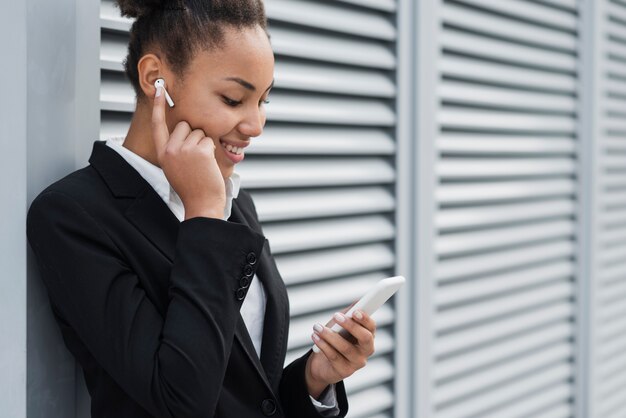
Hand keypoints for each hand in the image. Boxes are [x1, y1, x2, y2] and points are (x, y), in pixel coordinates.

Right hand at [152, 82, 225, 219]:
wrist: (201, 203)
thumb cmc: (192, 186)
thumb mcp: (175, 166)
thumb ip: (175, 148)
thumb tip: (185, 128)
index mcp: (162, 153)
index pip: (157, 124)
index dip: (157, 105)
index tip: (159, 88)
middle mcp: (170, 149)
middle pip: (184, 124)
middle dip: (193, 135)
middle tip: (195, 157)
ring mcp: (184, 149)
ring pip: (199, 132)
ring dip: (204, 144)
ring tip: (201, 164)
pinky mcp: (199, 150)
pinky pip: (209, 139)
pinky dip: (212, 150)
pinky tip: (207, 165)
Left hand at [305, 304, 376, 398]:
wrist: (322, 363)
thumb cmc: (335, 339)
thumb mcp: (341, 325)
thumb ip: (349, 313)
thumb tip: (359, 301)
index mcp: (368, 336)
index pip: (371, 326)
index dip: (365, 319)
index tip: (355, 311)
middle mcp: (366, 350)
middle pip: (365, 338)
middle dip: (351, 326)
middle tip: (336, 316)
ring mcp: (357, 362)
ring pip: (346, 348)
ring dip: (329, 335)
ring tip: (317, 327)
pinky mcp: (345, 371)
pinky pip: (334, 356)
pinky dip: (323, 345)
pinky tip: (315, 337)